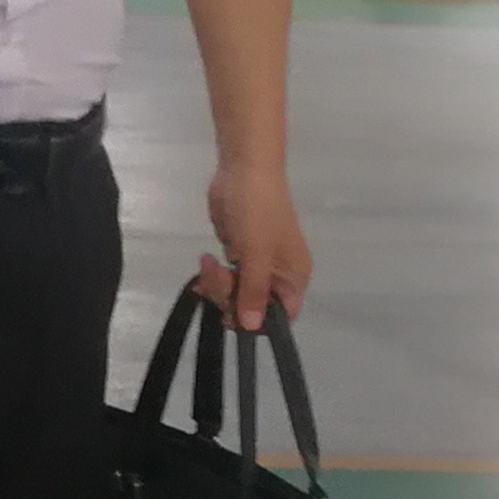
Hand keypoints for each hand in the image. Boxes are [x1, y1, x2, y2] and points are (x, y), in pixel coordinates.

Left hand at [200, 161, 313, 330]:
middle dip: (229, 298)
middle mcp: (278, 275)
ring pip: (235, 294)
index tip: (234, 314)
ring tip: (208, 262)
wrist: (244, 171)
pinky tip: (205, 264)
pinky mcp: (238, 253)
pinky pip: (225, 278)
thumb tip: (253, 327)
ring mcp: (256, 264)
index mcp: (293, 277)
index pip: (282, 316)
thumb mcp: (257, 254)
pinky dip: (213, 276)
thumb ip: (254, 292)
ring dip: (217, 286)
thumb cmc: (258, 211)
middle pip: (253, 308)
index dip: (259, 322)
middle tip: (216, 276)